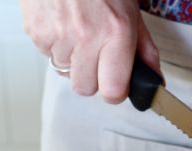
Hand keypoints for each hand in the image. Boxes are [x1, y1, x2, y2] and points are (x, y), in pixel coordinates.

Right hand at [20, 0, 160, 102]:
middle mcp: (86, 36)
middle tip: (97, 57)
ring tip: (80, 35)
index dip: (116, 92)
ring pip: (65, 72)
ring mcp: (57, 33)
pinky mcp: (36, 30)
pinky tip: (64, 26)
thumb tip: (155, 83)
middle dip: (93, 79)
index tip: (117, 85)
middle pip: (86, 88)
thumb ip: (146, 53)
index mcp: (116, 34)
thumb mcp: (133, 16)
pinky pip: (47, 54)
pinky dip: (56, 46)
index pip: (113, 91)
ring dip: (74, 61)